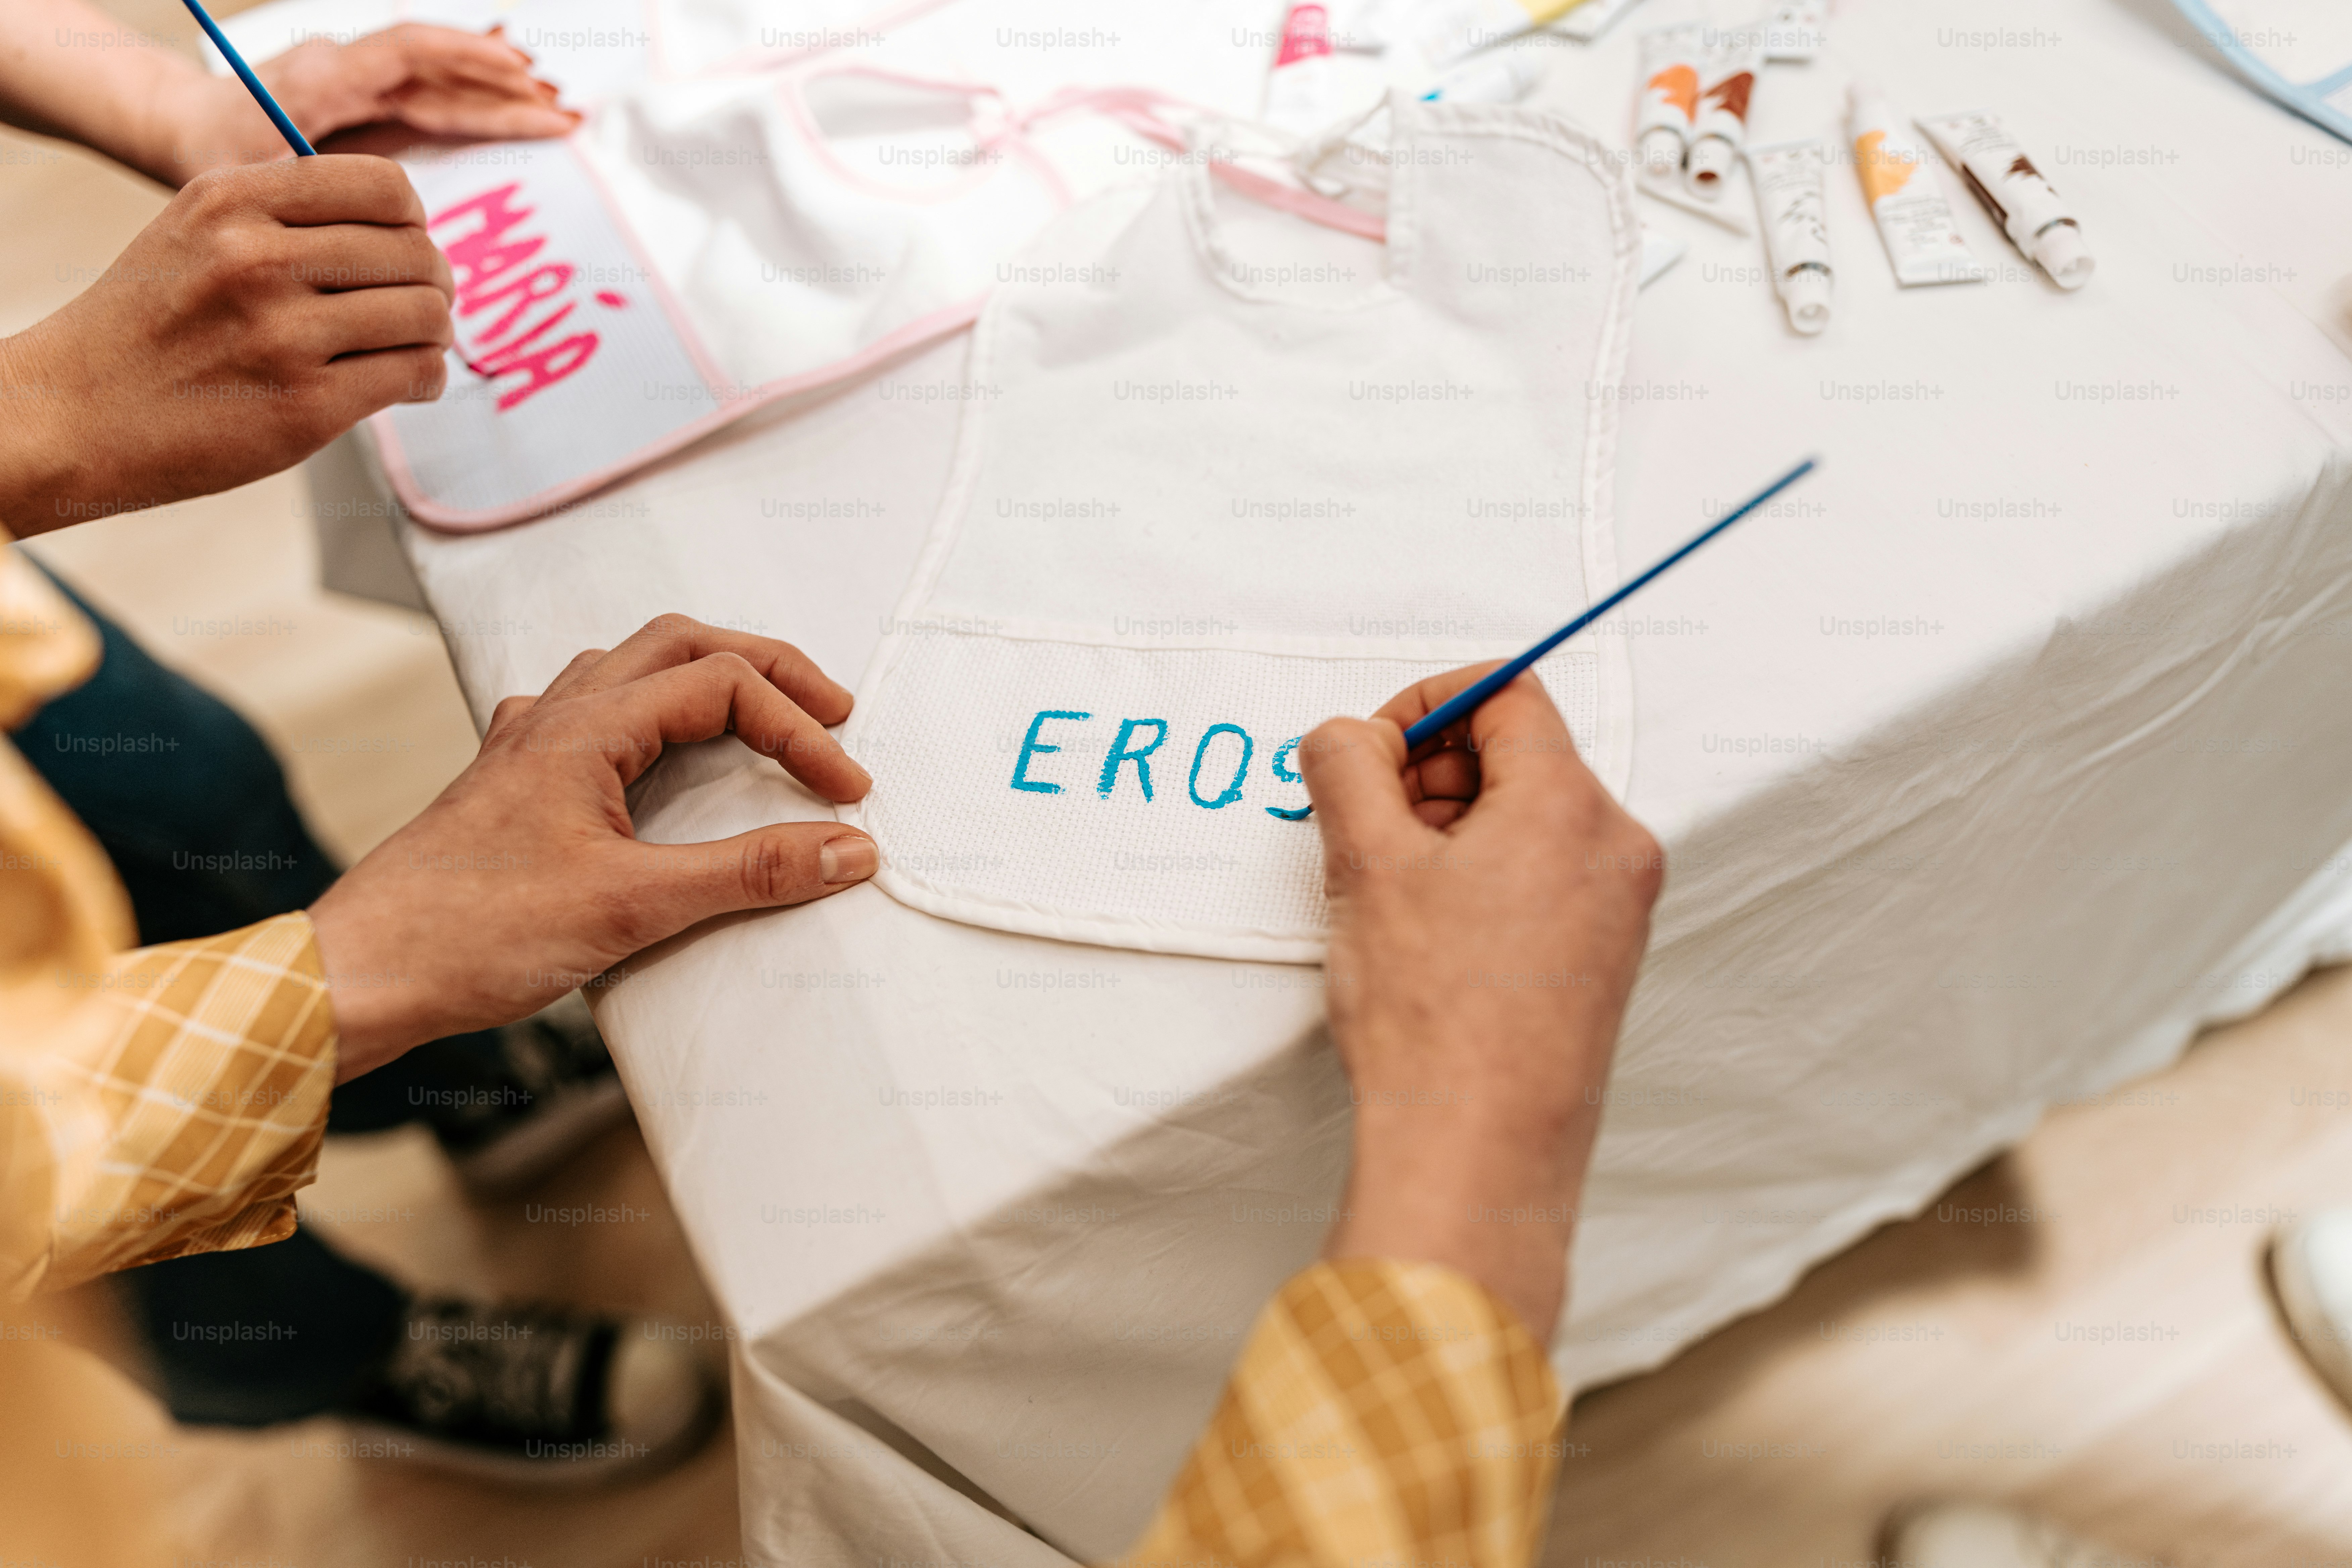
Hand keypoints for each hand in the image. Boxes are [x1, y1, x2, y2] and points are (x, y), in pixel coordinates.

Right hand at [0, 157, 450, 538]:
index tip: (406, 243)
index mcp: (234, 201)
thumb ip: (285, 212)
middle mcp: (258, 259)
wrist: (77, 410)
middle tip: (422, 303)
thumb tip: (400, 222)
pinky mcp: (306, 407)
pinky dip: (427, 377)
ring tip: (415, 344)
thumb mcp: (199, 230)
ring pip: (425, 314)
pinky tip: (410, 382)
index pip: (383, 185)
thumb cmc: (153, 322)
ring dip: (435, 332)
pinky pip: (415, 374)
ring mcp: (283, 335)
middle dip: (434, 281)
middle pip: (414, 253)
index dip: (413, 219)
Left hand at [166, 26, 577, 183]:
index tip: (523, 82)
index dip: (471, 64)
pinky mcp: (365, 102)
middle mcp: (347, 69)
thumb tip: (381, 216)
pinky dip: (472, 100)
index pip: (411, 54)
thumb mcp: (246, 176)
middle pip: (440, 70)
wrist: (178, 125)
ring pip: (440, 81)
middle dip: (504, 89)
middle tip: (563, 113)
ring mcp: (358, 83)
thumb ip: (309, 185)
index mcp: (324, 76)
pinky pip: (428, 94)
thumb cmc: (207, 151)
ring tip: (553, 109)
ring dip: (497, 93)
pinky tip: (512, 104)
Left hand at [308, 617, 880, 1081]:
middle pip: (680, 644)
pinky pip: (588, 716)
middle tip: (830, 711)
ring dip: (704, 679)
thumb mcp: (633, 906)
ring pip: (630, 671)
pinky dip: (645, 717)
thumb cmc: (471, 934)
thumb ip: (747, 872)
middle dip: (765, 668)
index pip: (722, 685)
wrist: (362, 973)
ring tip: (759, 717)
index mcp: (584, 727)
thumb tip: (847, 848)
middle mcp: (555, 718)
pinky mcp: (512, 786)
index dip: (799, 730)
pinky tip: (651, 755)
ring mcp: (527, 748)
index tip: (846, 793)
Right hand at [1300, 664, 1661, 1339]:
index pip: (1506, 694)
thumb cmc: (1432, 1016)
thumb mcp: (1365, 861)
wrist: (1476, 1151)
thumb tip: (1348, 737)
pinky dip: (1480, 880)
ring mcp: (1617, 910)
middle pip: (1518, 757)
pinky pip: (1541, 880)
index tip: (1373, 752)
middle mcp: (1614, 849)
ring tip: (1391, 894)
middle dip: (1431, 775)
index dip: (1425, 705)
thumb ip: (1348, 766)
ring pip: (1525, 822)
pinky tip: (1427, 936)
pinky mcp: (1602, 961)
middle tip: (1368, 827)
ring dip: (1449, 832)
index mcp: (1571, 806)